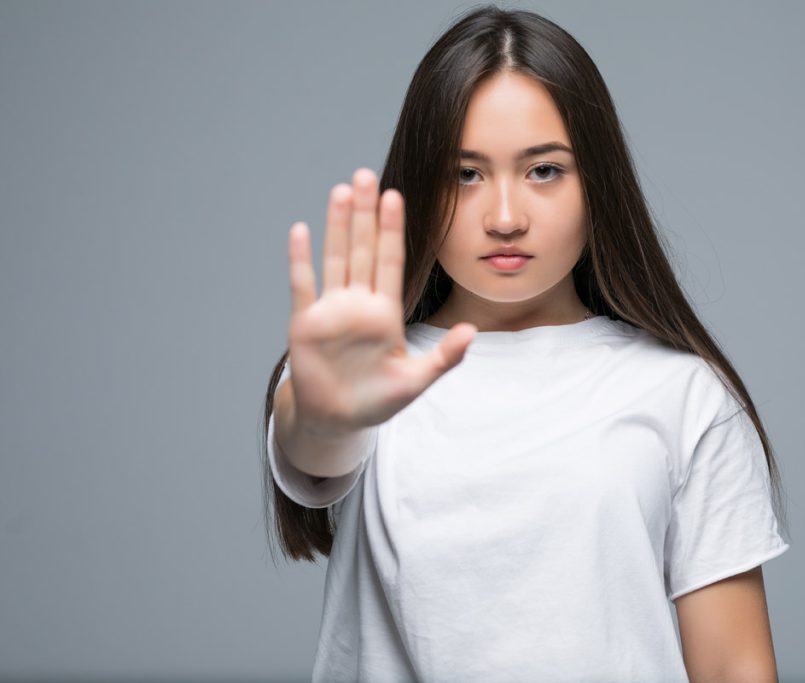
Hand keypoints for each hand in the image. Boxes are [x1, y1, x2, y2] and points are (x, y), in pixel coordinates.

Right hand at [285, 168, 475, 433]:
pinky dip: (300, 260)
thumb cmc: (378, 400)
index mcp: (386, 312)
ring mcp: (331, 310)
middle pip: (363, 249)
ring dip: (336, 225)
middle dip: (364, 214)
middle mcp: (359, 303)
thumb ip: (445, 357)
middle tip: (365, 175)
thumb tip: (471, 331)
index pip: (391, 261)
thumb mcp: (417, 381)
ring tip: (340, 190)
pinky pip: (302, 285)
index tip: (395, 197)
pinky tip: (301, 230)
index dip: (392, 229)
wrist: (338, 420)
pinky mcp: (305, 323)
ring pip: (335, 258)